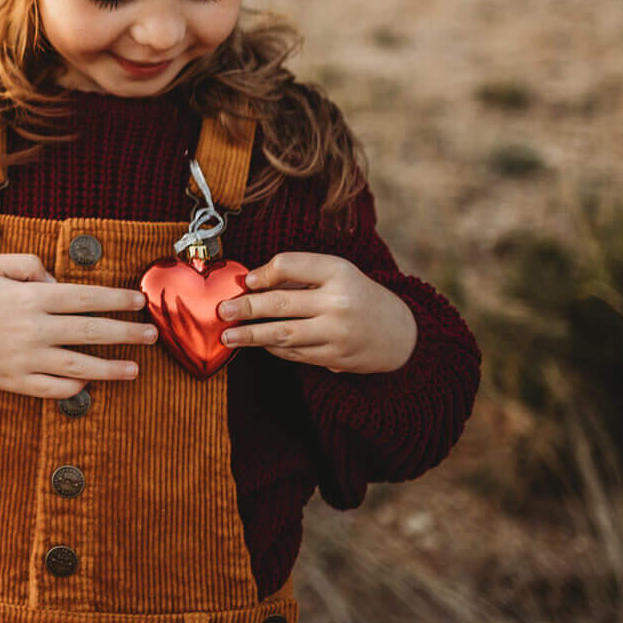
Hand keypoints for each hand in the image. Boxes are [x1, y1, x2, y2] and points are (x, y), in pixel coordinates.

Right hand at [0, 253, 159, 397]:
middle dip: (126, 333)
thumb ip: (28, 263)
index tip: (138, 301)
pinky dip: (76, 385)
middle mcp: (32, 329)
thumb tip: (56, 278)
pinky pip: (54, 388)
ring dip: (112, 367)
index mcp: (30, 297)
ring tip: (136, 368)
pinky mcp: (16, 382)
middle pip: (91, 331)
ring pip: (79, 364)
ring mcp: (25, 359)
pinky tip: (92, 381)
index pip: (85, 297)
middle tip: (150, 335)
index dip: (116, 299)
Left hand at [217, 252, 417, 373]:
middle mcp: (338, 302)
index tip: (248, 282)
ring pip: (283, 334)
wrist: (400, 333)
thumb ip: (300, 275)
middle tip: (222, 311)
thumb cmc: (358, 295)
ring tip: (228, 335)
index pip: (289, 265)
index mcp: (338, 272)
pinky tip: (259, 343)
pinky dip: (273, 348)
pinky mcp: (334, 357)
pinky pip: (294, 353)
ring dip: (250, 335)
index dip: (263, 272)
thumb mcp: (337, 274)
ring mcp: (337, 332)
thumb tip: (251, 283)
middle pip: (280, 303)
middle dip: (246, 308)